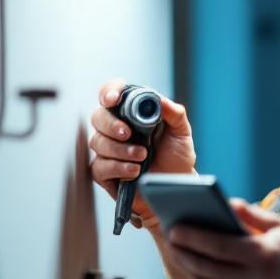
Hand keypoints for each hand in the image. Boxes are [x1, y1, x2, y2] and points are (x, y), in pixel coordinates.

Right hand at [88, 78, 196, 228]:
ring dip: (121, 150)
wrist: (176, 186)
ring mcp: (109, 150)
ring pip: (98, 142)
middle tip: (128, 133)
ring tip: (142, 156)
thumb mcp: (181, 132)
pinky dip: (118, 167)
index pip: (112, 93)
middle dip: (111, 125)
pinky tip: (134, 170)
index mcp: (132, 113)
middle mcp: (117, 128)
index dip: (109, 92)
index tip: (113, 99)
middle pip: (98, 117)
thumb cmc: (176, 157)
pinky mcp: (105, 172)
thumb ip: (175, 114)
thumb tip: (161, 100)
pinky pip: (99, 166)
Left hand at [165, 200, 279, 278]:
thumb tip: (224, 204)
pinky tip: (198, 273)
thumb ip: (252, 215)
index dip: (193, 237)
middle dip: (185, 254)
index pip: (218, 246)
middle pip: (208, 268)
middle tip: (171, 241)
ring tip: (180, 255)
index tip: (174, 229)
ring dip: (192, 270)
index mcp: (264, 255)